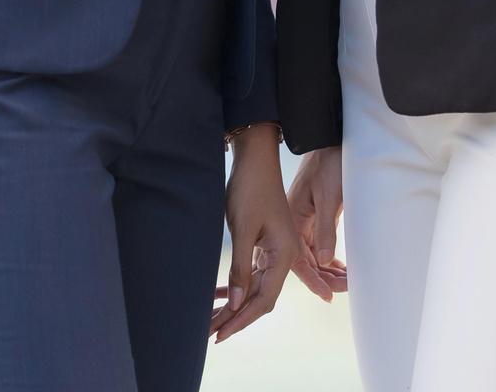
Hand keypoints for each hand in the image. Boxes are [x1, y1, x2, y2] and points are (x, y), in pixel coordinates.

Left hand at [213, 124, 301, 340]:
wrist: (255, 160)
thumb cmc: (250, 189)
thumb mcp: (242, 229)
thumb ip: (241, 269)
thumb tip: (237, 305)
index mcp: (284, 255)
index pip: (265, 300)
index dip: (243, 320)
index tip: (221, 334)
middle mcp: (285, 256)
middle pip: (262, 298)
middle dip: (237, 318)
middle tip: (211, 333)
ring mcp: (276, 251)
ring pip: (256, 288)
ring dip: (235, 305)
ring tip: (211, 321)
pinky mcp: (266, 245)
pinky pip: (253, 274)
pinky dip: (237, 286)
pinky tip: (220, 296)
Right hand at [287, 146, 345, 297]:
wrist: (328, 140)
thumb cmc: (327, 164)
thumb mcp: (329, 197)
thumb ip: (326, 230)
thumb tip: (325, 261)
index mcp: (291, 219)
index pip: (299, 260)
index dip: (313, 280)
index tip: (328, 295)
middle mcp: (293, 224)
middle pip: (306, 261)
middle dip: (324, 278)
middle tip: (346, 289)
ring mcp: (302, 221)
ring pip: (313, 255)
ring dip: (329, 270)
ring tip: (348, 282)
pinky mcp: (313, 217)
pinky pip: (318, 244)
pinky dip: (329, 258)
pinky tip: (341, 268)